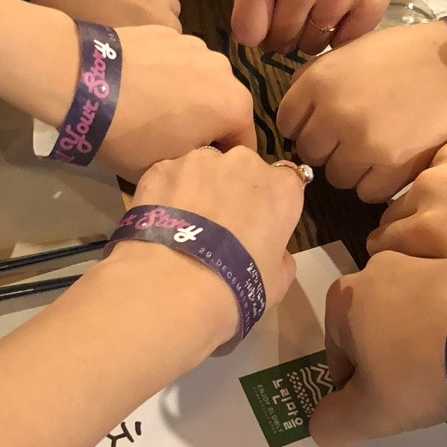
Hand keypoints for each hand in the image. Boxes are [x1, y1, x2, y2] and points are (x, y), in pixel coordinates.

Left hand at [96, 26, 255, 178]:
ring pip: (201, 83)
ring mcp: (196, 45)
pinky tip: (138, 86)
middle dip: (207, 127)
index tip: (196, 171)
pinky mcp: (167, 31)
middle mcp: (225, 71)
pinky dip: (166, 75)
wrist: (82, 81)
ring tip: (151, 110)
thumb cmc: (128, 134)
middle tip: (172, 143)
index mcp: (234, 107)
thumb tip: (198, 160)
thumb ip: (195, 165)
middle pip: (225, 109)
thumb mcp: (165, 169)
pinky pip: (176, 62)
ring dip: (188, 98)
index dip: (220, 165)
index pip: (242, 147)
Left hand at [118, 146, 307, 323]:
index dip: (270, 200)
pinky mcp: (161, 168)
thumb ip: (282, 257)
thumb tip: (276, 252)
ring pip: (203, 169)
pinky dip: (167, 194)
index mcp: (281, 188)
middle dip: (234, 189)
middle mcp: (244, 163)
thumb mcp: (277, 281)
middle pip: (243, 169)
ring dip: (199, 188)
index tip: (259, 220)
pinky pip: (170, 178)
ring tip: (185, 226)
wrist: (174, 285)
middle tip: (219, 227)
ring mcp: (199, 161)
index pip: (286, 180)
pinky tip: (160, 224)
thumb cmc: (237, 284)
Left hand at [230, 0, 399, 54]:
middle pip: (281, 41)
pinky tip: (345, 10)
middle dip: (285, 36)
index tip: (266, 25)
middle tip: (298, 15)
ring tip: (323, 8)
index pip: (247, 31)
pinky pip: (345, 43)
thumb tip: (256, 39)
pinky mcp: (371, 3)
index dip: (256, 33)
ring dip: (314, 35)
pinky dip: (343, 35)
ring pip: (313, 45)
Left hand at [276, 20, 446, 200]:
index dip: (303, 124)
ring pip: (336, 177)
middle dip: (327, 147)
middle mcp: (334, 114)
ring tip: (374, 147)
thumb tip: (294, 111)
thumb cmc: (402, 55)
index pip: (287, 122)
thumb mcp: (350, 52)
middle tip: (351, 135)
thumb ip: (315, 78)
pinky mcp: (392, 167)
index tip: (322, 123)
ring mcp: (363, 144)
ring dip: (351, 167)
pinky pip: (366, 192)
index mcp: (319, 81)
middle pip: (309, 153)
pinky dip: (376, 182)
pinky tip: (390, 161)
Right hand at [310, 251, 446, 446]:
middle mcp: (379, 267)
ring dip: (420, 341)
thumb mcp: (369, 414)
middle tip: (413, 389)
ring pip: (410, 313)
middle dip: (386, 357)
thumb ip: (334, 423)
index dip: (354, 386)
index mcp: (344, 298)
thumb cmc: (419, 370)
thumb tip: (321, 427)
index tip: (381, 404)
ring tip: (446, 372)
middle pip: (372, 326)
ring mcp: (425, 260)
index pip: (336, 353)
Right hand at [368, 126, 446, 266]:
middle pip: (393, 212)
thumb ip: (440, 268)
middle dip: (404, 227)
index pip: (379, 245)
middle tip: (431, 238)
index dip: (391, 256)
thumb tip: (418, 270)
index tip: (404, 261)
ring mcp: (446, 157)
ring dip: (432, 195)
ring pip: (421, 182)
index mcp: (426, 231)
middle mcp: (425, 190)